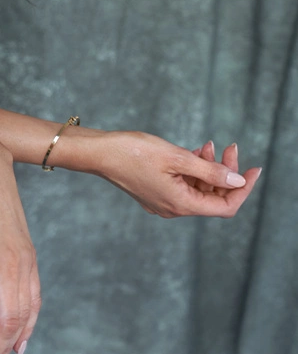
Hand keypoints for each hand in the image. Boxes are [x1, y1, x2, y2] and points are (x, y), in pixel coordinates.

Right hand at [100, 130, 261, 216]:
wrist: (98, 153)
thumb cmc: (133, 152)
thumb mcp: (176, 157)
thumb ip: (209, 171)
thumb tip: (237, 181)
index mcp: (181, 204)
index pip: (225, 206)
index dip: (243, 188)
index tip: (254, 168)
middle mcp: (174, 208)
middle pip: (212, 196)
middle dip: (225, 172)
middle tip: (229, 147)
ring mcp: (163, 202)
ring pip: (198, 189)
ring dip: (208, 169)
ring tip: (208, 145)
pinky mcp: (155, 192)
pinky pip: (184, 185)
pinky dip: (193, 170)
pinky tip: (194, 151)